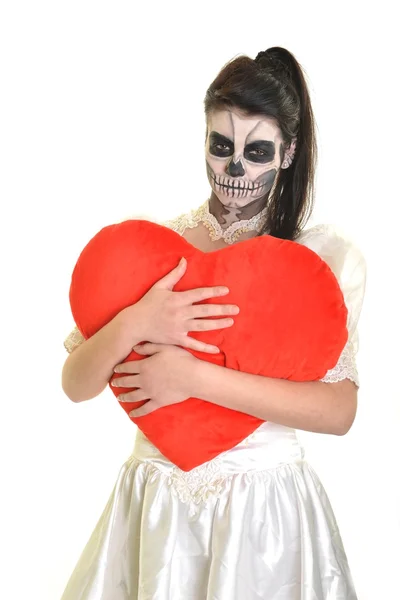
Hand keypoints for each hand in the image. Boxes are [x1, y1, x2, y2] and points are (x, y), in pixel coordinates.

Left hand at [112, 343, 196, 416]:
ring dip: (124, 397)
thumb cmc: (181, 359)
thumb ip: (149, 347)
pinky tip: (131, 414)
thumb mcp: (164, 348)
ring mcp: (150, 392)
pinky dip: (137, 412)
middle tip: (114, 383)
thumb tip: (134, 348)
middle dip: (119, 382)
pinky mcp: (158, 402)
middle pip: (127, 381)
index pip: (127, 367)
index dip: (120, 368)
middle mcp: (144, 380)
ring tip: (119, 398)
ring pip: (133, 396)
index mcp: (144, 366)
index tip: (115, 369)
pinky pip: (145, 409)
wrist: (193, 377)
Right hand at [124, 257, 238, 353]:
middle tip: (236, 309)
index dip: (214, 292)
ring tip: (231, 321)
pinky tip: (216, 349)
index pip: (199, 294)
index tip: (226, 291)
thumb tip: (185, 260)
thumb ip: (174, 274)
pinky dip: (205, 347)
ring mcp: (179, 327)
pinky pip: (193, 344)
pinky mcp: (176, 339)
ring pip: (203, 325)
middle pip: (205, 310)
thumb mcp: (160, 286)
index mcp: (177, 299)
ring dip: (218, 324)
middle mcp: (180, 313)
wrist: (135, 323)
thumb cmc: (148, 303)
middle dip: (222, 309)